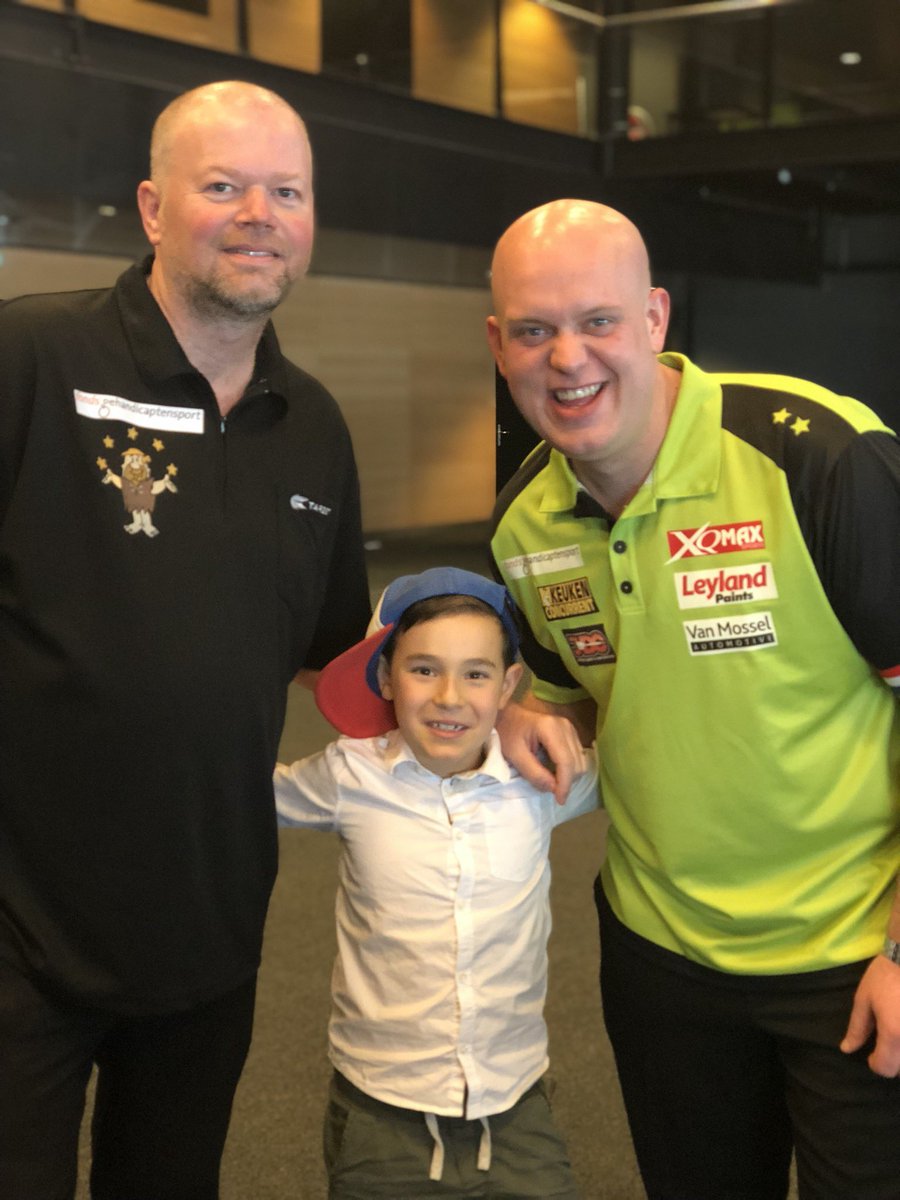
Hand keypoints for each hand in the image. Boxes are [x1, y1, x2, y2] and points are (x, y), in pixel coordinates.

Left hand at [496, 701, 586, 804]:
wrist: (506, 716)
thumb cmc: (506, 733)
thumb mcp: (514, 755)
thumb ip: (533, 773)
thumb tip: (553, 788)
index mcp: (550, 728)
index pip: (566, 761)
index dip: (565, 784)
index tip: (559, 800)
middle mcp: (565, 726)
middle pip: (577, 763)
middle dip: (567, 781)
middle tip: (551, 790)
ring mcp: (570, 728)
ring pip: (581, 761)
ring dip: (569, 776)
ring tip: (552, 781)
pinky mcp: (571, 732)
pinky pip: (578, 756)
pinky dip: (569, 768)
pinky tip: (555, 771)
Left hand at [840, 954, 899, 1076]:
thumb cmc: (885, 975)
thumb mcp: (864, 999)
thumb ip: (857, 1027)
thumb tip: (847, 1049)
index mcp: (894, 1034)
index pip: (886, 1068)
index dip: (876, 1064)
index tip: (872, 1053)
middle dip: (893, 1060)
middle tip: (887, 1041)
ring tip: (897, 1031)